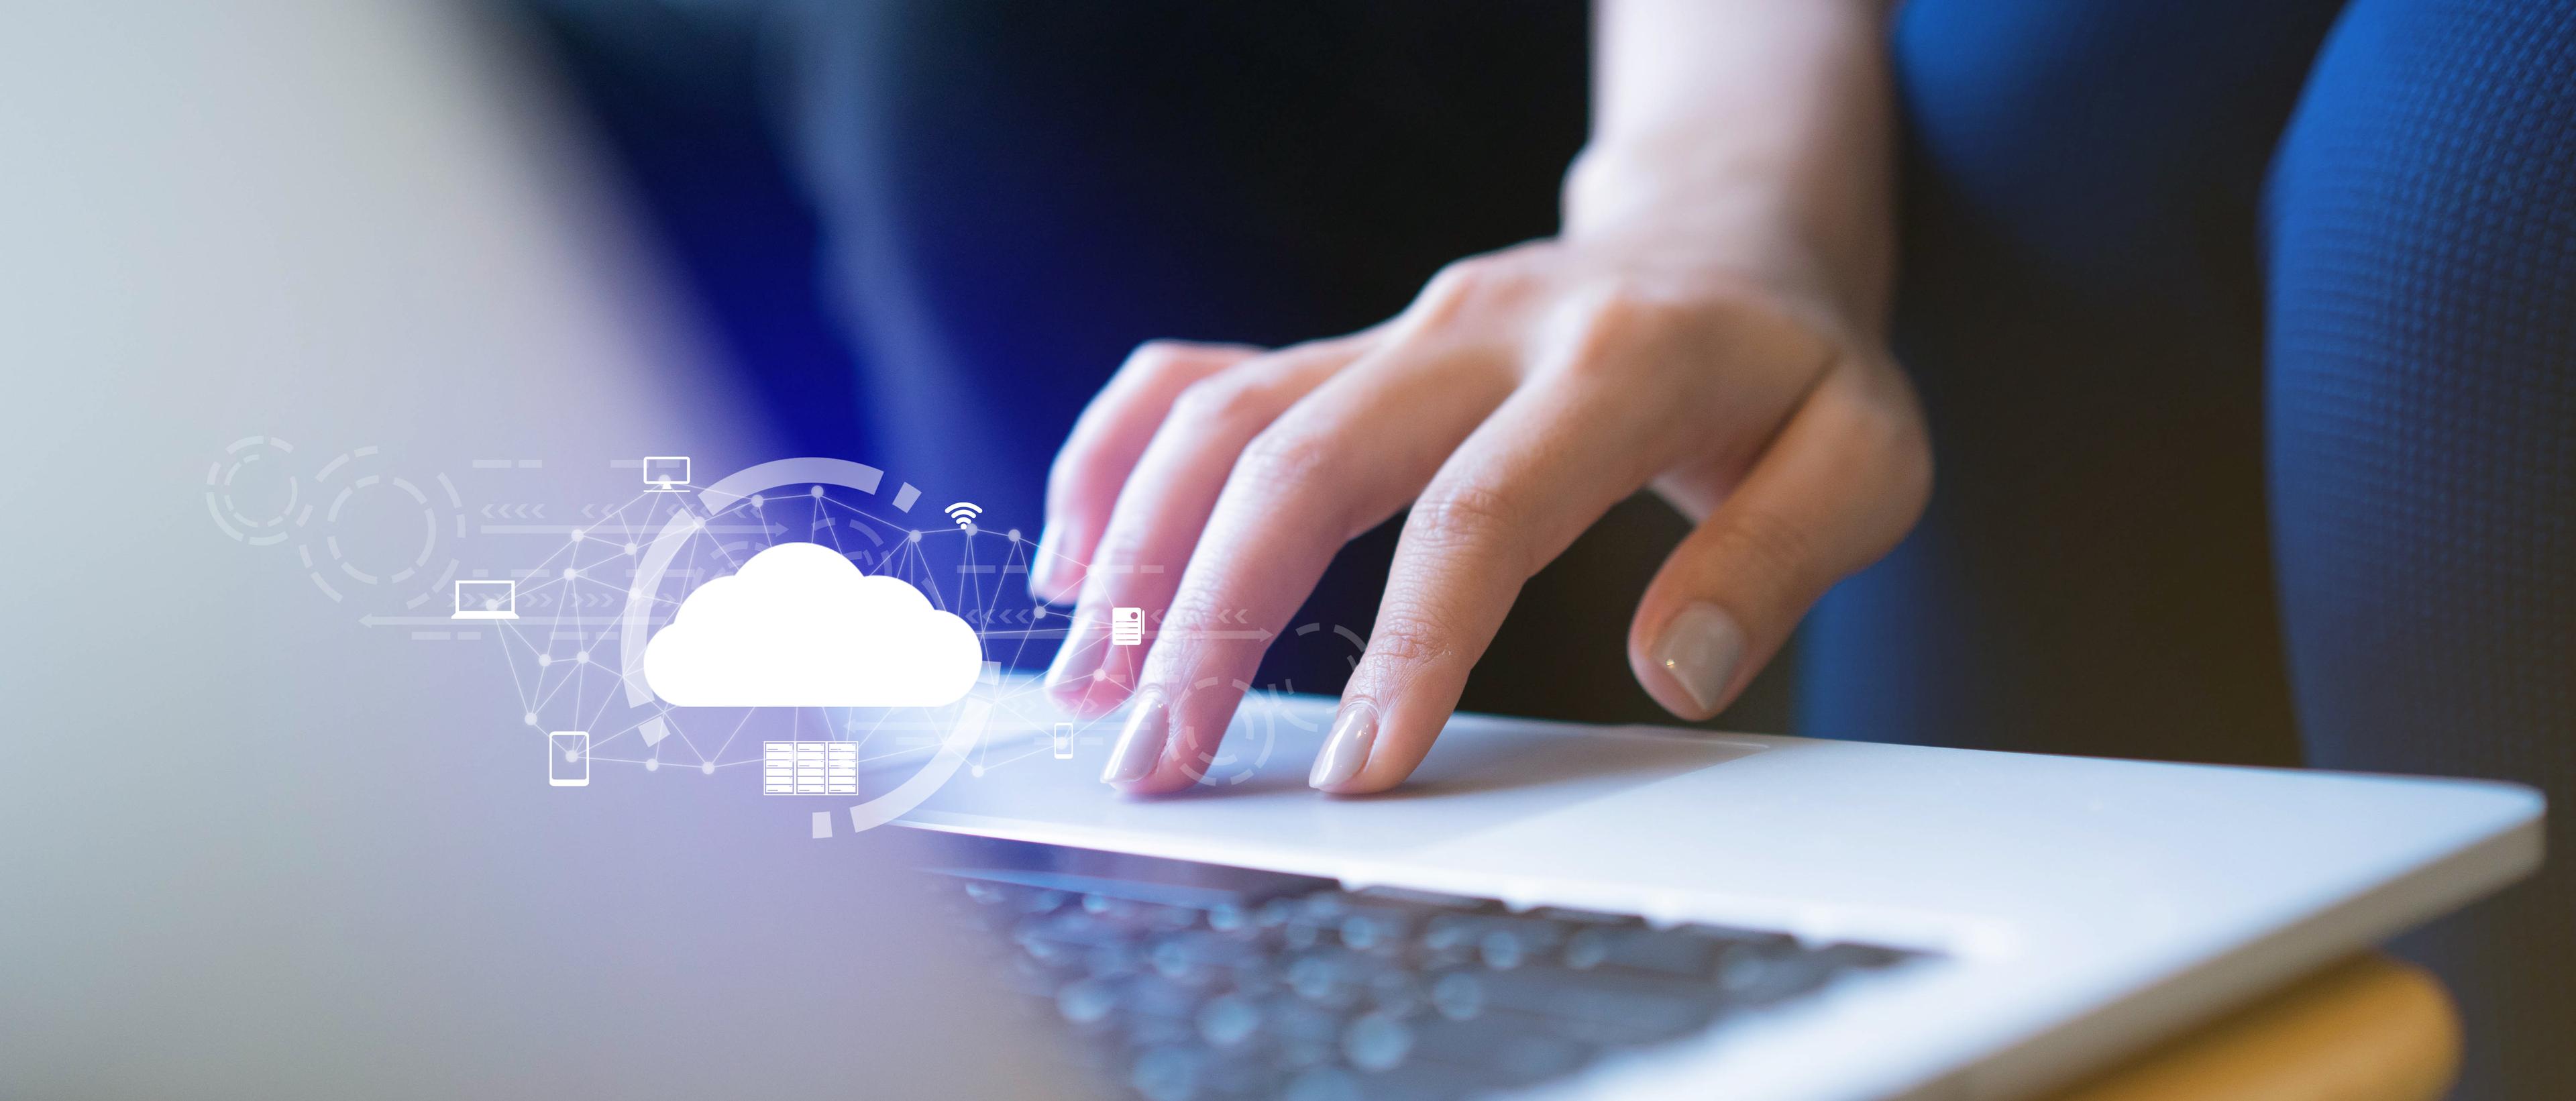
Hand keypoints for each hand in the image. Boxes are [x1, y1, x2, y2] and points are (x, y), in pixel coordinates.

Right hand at [1029, 205, 1928, 794]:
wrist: (1726, 238)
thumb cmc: (1793, 370)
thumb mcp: (1865, 457)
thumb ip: (1779, 559)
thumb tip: (1671, 673)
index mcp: (1615, 365)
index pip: (1481, 512)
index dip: (1410, 648)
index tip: (1353, 774)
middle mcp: (1477, 333)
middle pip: (1305, 461)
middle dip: (1212, 617)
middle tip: (1161, 760)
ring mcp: (1395, 332)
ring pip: (1228, 418)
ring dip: (1138, 549)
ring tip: (1089, 685)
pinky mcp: (1347, 347)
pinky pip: (1202, 377)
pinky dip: (1120, 457)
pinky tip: (1075, 559)